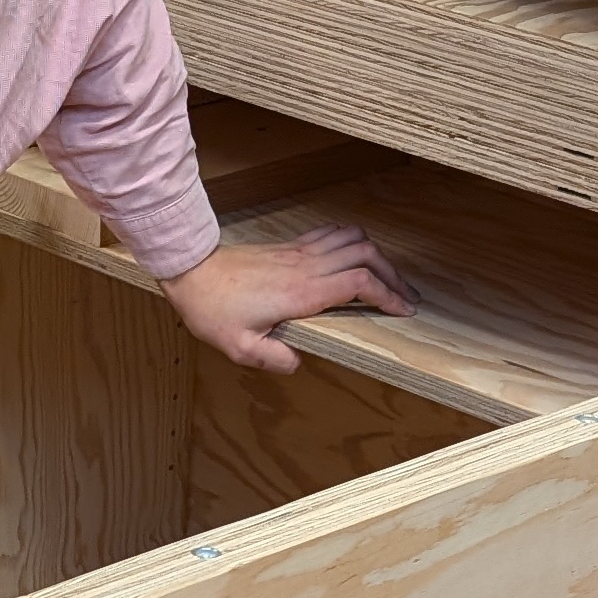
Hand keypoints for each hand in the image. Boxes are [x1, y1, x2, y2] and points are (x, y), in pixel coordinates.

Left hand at [160, 226, 415, 374]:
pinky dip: (353, 241)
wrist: (190, 271)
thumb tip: (297, 363)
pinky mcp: (290, 246)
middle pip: (366, 255)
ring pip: (353, 239)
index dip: (387, 295)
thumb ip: (271, 357)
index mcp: (301, 292)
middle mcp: (306, 266)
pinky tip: (356, 255)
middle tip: (407, 296)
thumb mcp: (238, 346)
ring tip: (389, 277)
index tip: (403, 310)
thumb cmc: (212, 309)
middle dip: (393, 275)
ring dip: (377, 255)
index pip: (358, 283)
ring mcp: (299, 252)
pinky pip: (332, 234)